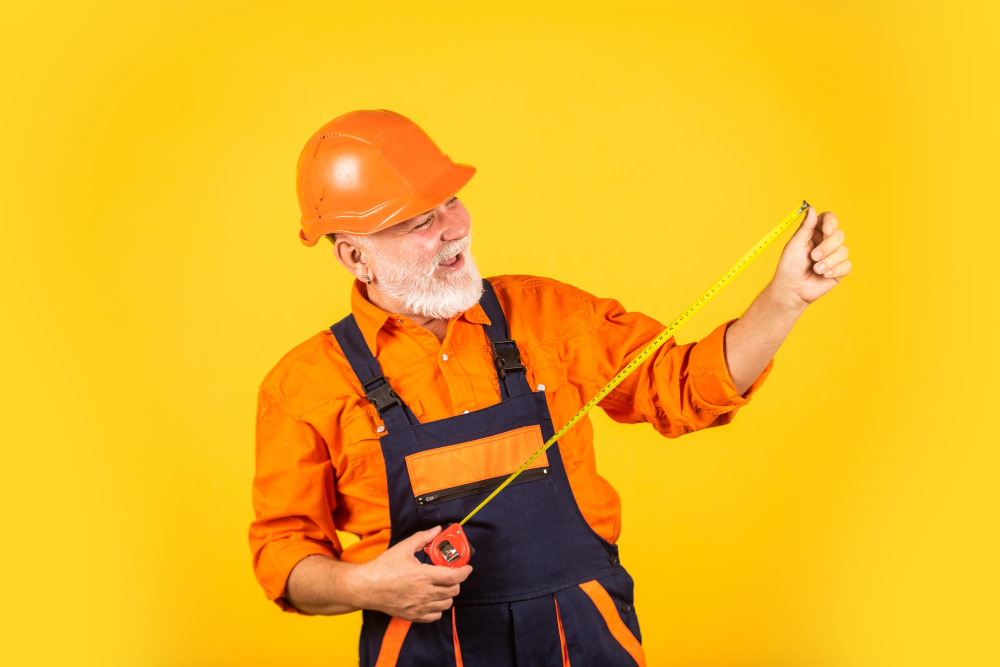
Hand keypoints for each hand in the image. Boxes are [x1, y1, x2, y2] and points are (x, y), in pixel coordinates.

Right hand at [357, 525, 472, 622]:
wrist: (366, 587)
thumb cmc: (383, 568)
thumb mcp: (404, 548)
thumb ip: (423, 538)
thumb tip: (437, 530)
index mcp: (424, 576)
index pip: (454, 577)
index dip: (465, 572)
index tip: (467, 567)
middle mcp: (424, 593)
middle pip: (453, 591)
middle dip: (456, 581)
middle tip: (451, 574)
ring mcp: (420, 607)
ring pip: (446, 604)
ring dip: (448, 594)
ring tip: (441, 585)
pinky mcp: (413, 616)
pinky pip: (435, 616)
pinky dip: (438, 608)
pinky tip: (432, 599)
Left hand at [769, 207, 851, 306]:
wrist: (791, 289)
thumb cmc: (789, 266)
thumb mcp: (795, 244)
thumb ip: (806, 227)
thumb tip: (812, 208)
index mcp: (815, 233)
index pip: (829, 219)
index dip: (831, 222)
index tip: (827, 231)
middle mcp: (826, 242)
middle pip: (839, 235)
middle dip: (827, 247)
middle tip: (813, 257)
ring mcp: (834, 256)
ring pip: (843, 251)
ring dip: (828, 261)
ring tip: (816, 269)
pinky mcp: (839, 270)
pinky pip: (847, 265)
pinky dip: (835, 270)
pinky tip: (824, 275)